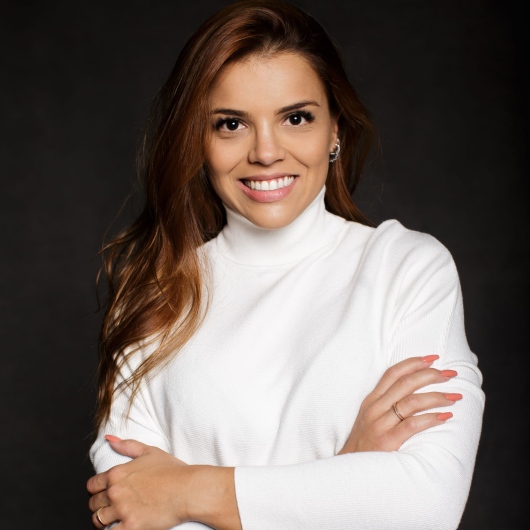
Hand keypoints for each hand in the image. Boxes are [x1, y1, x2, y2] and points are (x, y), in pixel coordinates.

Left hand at [87, 436, 191, 528]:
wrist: (188, 489)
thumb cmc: (172, 470)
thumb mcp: (149, 451)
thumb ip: (127, 445)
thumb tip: (109, 438)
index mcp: (117, 473)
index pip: (92, 485)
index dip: (97, 490)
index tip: (104, 493)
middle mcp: (115, 491)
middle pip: (93, 503)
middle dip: (100, 505)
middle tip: (111, 507)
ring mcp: (122, 510)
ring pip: (98, 520)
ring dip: (104, 520)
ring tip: (114, 519)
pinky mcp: (131, 526)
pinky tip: (121, 527)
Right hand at [338, 355, 461, 453]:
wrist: (350, 471)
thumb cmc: (364, 444)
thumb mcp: (369, 418)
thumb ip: (385, 404)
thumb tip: (412, 392)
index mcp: (371, 400)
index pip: (393, 373)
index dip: (413, 363)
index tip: (432, 358)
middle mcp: (375, 408)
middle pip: (405, 383)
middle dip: (430, 375)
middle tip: (450, 374)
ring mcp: (380, 424)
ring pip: (412, 402)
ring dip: (437, 396)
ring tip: (454, 397)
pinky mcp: (387, 441)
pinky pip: (412, 425)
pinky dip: (431, 419)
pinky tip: (445, 417)